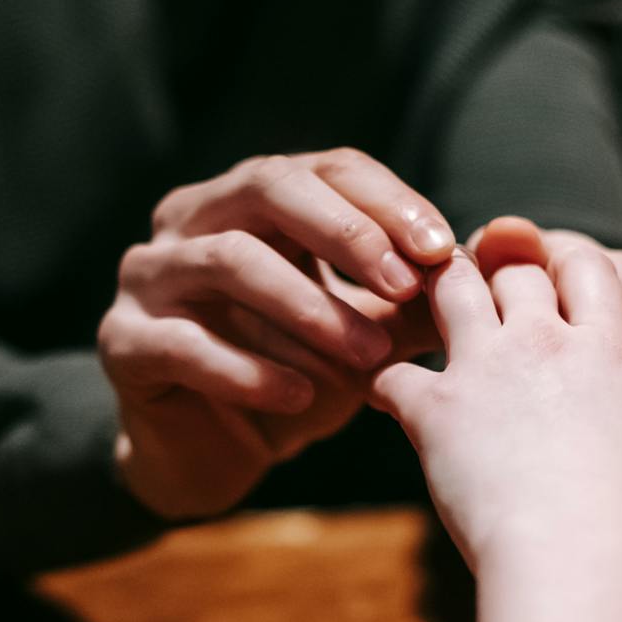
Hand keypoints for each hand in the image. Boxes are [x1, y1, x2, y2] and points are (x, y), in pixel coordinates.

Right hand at [97, 149, 455, 517]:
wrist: (213, 452)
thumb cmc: (293, 375)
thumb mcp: (365, 334)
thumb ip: (416, 300)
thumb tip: (497, 263)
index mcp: (251, 198)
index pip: (326, 169)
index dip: (387, 202)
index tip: (444, 250)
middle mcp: (191, 218)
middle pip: (269, 186)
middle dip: (348, 233)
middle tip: (407, 286)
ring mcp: (148, 276)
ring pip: (229, 261)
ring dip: (309, 307)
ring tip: (367, 358)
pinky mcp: (124, 343)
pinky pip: (187, 343)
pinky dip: (252, 369)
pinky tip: (303, 397)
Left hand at [368, 246, 621, 573]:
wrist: (570, 562)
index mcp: (607, 352)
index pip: (586, 266)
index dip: (566, 267)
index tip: (552, 286)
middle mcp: (545, 343)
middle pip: (513, 269)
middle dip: (497, 273)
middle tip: (481, 293)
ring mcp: (486, 369)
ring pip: (451, 288)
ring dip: (438, 294)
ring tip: (426, 311)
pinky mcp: (435, 409)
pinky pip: (393, 375)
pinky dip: (385, 385)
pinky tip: (385, 400)